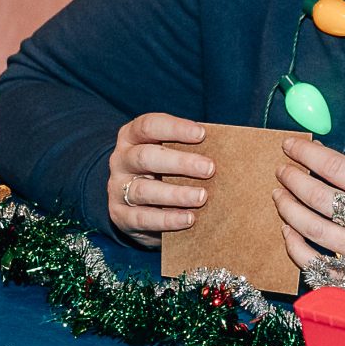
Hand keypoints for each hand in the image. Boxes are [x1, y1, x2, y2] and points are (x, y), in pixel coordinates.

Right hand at [105, 113, 216, 245]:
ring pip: (144, 190)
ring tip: (202, 197)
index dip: (175, 128)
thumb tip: (227, 151)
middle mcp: (121, 160)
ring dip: (176, 194)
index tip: (202, 134)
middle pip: (146, 157)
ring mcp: (117, 189)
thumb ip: (188, 149)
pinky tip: (189, 219)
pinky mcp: (120, 216)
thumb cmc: (162, 171)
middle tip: (209, 169)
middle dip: (180, 162)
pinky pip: (143, 218)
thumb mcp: (169, 154)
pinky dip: (168, 219)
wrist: (135, 204)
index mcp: (132, 137)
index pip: (148, 126)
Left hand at [273, 136, 344, 287]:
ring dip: (289, 210)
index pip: (339, 169)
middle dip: (294, 181)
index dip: (309, 154)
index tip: (291, 146)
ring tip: (280, 196)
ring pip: (314, 231)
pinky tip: (288, 231)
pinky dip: (296, 247)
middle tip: (282, 171)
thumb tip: (321, 161)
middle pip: (321, 199)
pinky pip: (315, 265)